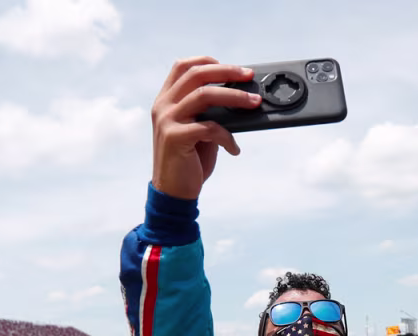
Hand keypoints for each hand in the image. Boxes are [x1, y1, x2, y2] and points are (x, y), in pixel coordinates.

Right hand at [151, 58, 257, 199]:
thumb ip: (210, 113)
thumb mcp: (199, 131)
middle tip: (249, 76)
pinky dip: (227, 137)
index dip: (208, 61)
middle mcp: (163, 106)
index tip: (233, 68)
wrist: (173, 193)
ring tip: (254, 103)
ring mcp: (167, 120)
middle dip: (227, 72)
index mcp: (166, 100)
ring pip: (204, 95)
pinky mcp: (175, 138)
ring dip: (235, 97)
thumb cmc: (190, 161)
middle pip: (196, 74)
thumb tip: (240, 98)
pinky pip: (209, 127)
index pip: (183, 66)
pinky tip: (234, 149)